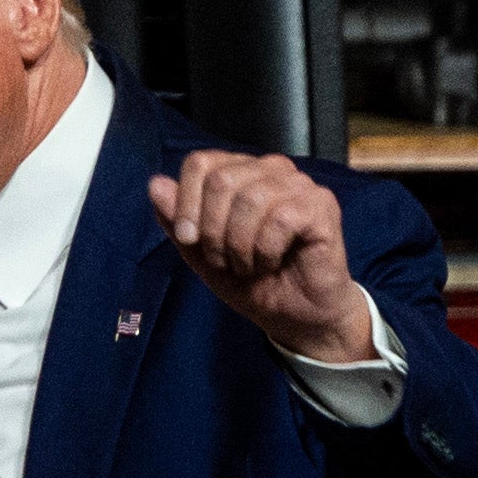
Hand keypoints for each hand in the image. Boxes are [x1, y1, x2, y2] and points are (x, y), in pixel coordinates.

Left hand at [147, 150, 371, 361]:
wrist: (292, 315)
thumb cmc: (251, 281)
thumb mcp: (199, 253)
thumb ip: (177, 219)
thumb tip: (156, 184)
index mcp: (241, 172)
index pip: (201, 162)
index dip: (186, 203)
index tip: (188, 240)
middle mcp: (271, 170)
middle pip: (221, 180)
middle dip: (212, 231)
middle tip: (224, 260)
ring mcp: (299, 185)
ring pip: (250, 199)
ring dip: (239, 246)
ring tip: (248, 265)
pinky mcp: (321, 206)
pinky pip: (280, 219)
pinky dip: (266, 251)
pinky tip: (271, 262)